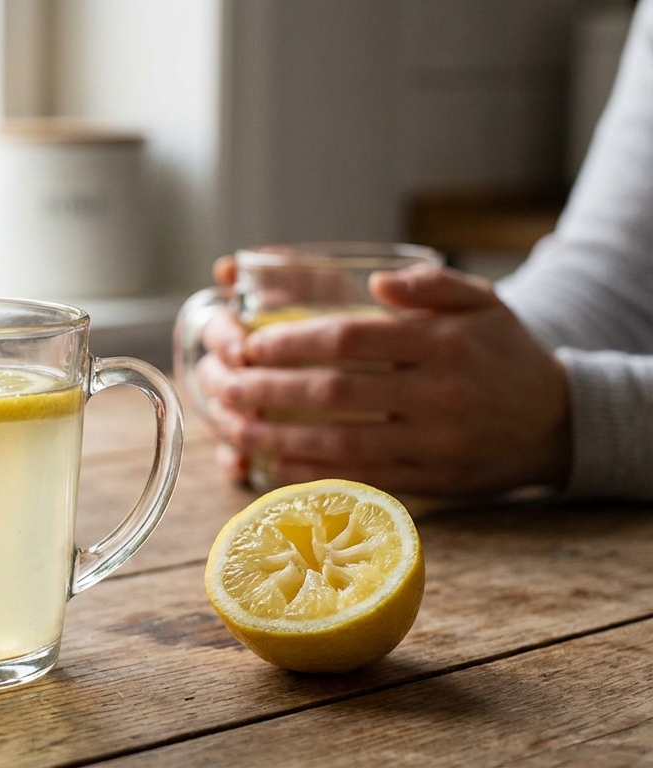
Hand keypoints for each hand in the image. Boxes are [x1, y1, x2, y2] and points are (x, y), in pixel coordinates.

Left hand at [196, 264, 571, 495]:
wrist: (556, 422)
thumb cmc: (503, 353)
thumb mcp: (482, 301)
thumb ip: (430, 284)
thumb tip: (376, 282)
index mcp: (443, 343)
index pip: (351, 339)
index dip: (292, 343)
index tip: (250, 344)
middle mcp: (438, 394)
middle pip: (335, 393)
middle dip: (269, 389)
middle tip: (225, 384)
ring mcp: (433, 443)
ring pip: (340, 443)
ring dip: (277, 435)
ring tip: (232, 424)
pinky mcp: (430, 480)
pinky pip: (360, 478)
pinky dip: (311, 472)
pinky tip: (270, 462)